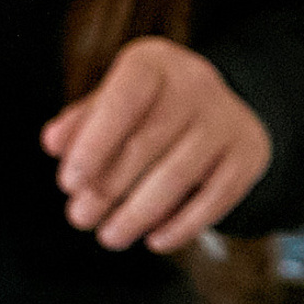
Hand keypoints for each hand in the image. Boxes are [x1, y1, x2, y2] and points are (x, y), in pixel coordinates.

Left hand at [43, 38, 271, 253]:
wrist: (219, 110)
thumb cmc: (150, 110)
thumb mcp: (113, 103)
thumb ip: (81, 122)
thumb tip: (54, 143)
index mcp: (155, 63)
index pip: (123, 98)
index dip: (94, 142)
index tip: (69, 183)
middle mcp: (196, 83)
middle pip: (147, 144)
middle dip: (107, 189)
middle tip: (81, 216)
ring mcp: (226, 119)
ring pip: (178, 176)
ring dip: (137, 214)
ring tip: (110, 236)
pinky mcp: (249, 152)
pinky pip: (215, 198)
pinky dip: (182, 226)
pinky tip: (156, 240)